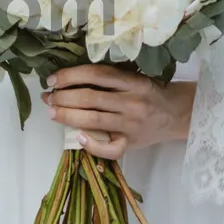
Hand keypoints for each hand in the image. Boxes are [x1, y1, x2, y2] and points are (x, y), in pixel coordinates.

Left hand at [41, 64, 193, 158]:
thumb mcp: (133, 77)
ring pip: (93, 120)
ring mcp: (131, 124)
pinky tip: (77, 137)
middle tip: (48, 97)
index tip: (52, 80)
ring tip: (52, 112)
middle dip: (63, 97)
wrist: (176, 113)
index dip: (70, 76)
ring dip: (67, 116)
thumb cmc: (149, 92)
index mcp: (131, 81)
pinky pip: (110, 149)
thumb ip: (108, 78)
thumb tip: (69, 79)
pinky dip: (91, 144)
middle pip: (90, 98)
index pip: (96, 74)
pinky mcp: (132, 143)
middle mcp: (131, 102)